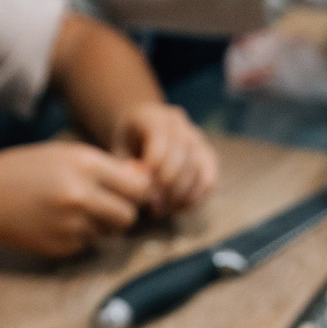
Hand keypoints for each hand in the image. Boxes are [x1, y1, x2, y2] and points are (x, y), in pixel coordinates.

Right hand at [0, 141, 149, 256]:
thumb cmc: (27, 170)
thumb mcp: (65, 154)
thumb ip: (105, 168)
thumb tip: (145, 182)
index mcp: (84, 165)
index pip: (137, 186)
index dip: (138, 190)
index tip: (130, 190)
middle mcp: (80, 196)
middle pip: (129, 216)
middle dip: (124, 213)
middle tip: (110, 205)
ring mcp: (71, 224)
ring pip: (109, 232)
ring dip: (102, 225)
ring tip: (77, 211)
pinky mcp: (63, 246)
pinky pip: (88, 243)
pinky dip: (81, 235)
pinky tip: (59, 222)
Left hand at [115, 104, 217, 218]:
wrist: (140, 132)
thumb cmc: (126, 144)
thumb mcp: (117, 151)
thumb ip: (125, 166)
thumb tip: (140, 184)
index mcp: (154, 117)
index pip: (161, 138)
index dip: (154, 166)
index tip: (142, 189)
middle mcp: (180, 124)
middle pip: (184, 155)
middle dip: (168, 185)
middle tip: (152, 207)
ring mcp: (197, 139)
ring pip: (198, 169)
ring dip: (180, 195)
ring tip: (160, 210)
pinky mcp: (207, 157)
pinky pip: (209, 181)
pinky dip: (195, 199)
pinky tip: (176, 208)